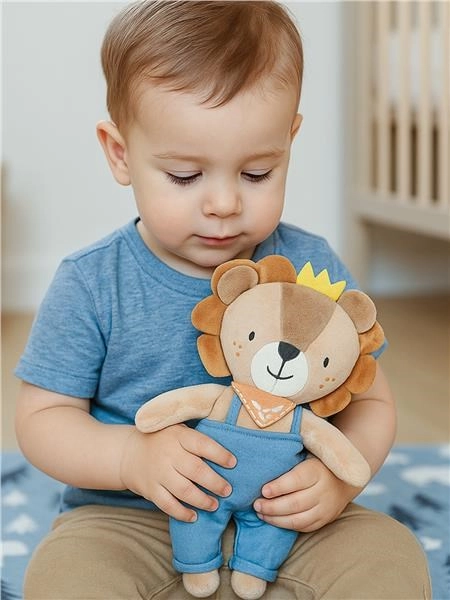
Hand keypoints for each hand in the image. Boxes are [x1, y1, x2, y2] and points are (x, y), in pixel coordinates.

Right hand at [120, 424, 235, 521]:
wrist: (129, 453)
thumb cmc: (164, 441)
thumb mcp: (178, 430)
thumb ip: (197, 439)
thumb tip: (228, 454)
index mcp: (179, 436)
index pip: (202, 444)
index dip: (219, 454)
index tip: (233, 463)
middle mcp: (168, 454)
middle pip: (196, 470)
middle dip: (215, 482)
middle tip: (228, 490)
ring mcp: (158, 473)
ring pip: (183, 490)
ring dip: (202, 500)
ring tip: (215, 505)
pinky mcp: (150, 490)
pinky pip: (167, 505)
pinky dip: (182, 513)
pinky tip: (194, 516)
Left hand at [253, 457, 360, 531]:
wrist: (344, 479)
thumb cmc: (315, 463)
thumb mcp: (306, 454)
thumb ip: (288, 458)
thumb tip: (262, 463)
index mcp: (317, 470)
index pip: (296, 480)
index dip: (278, 487)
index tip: (263, 490)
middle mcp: (323, 491)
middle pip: (295, 503)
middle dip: (272, 506)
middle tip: (257, 504)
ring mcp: (326, 508)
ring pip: (299, 519)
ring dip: (276, 519)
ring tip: (261, 513)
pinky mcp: (325, 520)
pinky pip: (304, 527)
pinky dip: (286, 525)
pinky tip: (272, 520)